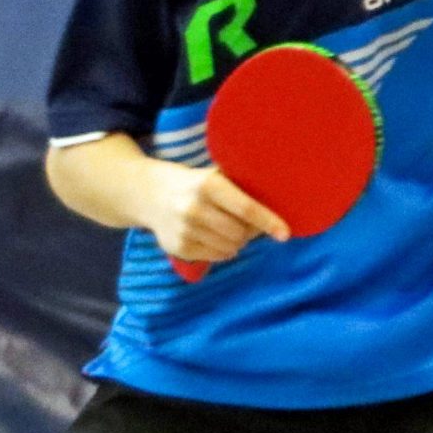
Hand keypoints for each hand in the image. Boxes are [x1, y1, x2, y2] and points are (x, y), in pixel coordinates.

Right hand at [142, 163, 291, 262]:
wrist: (147, 194)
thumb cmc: (192, 183)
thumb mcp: (212, 176)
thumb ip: (239, 188)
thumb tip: (276, 206)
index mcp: (208, 185)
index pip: (246, 209)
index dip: (269, 222)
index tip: (285, 234)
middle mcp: (194, 208)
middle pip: (240, 233)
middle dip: (250, 232)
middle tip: (246, 224)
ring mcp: (185, 230)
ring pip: (230, 248)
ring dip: (237, 242)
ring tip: (227, 228)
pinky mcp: (178, 248)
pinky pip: (216, 257)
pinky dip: (223, 250)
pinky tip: (213, 236)